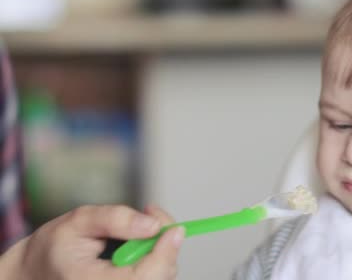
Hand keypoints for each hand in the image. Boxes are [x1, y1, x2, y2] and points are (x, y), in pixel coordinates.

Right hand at [0, 204, 182, 279]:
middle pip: (160, 276)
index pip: (145, 276)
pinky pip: (154, 279)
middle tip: (152, 217)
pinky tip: (139, 250)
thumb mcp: (78, 221)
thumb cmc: (55, 248)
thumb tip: (152, 224)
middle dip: (165, 245)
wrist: (36, 273)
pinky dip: (155, 262)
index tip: (175, 228)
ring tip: (137, 234)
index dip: (165, 252)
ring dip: (161, 252)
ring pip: (161, 277)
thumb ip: (115, 219)